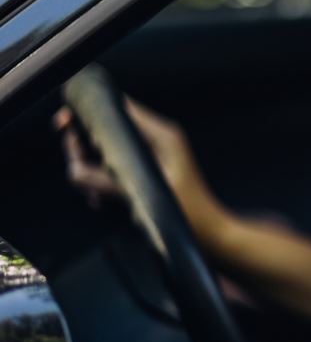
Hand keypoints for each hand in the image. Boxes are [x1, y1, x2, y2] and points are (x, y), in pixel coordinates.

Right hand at [54, 98, 227, 235]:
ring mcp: (153, 156)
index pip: (119, 106)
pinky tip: (100, 200)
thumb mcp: (146, 194)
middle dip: (84, 146)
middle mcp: (157, 139)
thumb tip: (76, 169)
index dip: (88, 111)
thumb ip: (108, 180)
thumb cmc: (190, 215)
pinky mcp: (150, 172)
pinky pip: (116, 167)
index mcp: (162, 135)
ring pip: (108, 149)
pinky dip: (103, 181)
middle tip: (76, 166)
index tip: (66, 124)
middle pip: (108, 127)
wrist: (213, 235)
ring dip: (91, 168)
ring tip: (93, 194)